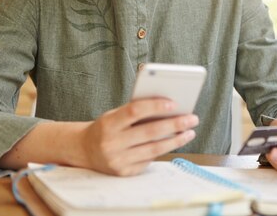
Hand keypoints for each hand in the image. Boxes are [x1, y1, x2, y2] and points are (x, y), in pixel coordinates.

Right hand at [78, 99, 198, 175]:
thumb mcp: (115, 115)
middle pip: (149, 132)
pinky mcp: (124, 172)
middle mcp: (111, 143)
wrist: (85, 151)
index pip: (134, 111)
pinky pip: (149, 160)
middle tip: (192, 118)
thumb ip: (136, 111)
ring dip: (175, 140)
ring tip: (189, 132)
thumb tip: (169, 107)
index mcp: (108, 124)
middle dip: (175, 124)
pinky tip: (174, 142)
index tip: (174, 103)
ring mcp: (117, 160)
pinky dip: (163, 149)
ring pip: (154, 149)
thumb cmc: (107, 127)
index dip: (155, 106)